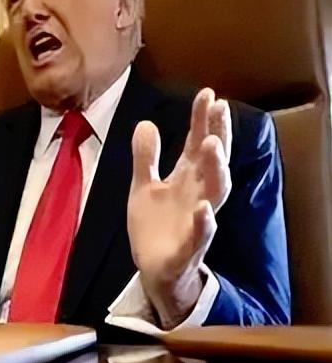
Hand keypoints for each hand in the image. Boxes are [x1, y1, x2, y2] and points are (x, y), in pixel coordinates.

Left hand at [128, 88, 230, 327]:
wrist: (153, 268)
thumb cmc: (155, 225)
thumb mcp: (143, 185)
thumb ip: (145, 156)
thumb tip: (147, 122)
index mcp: (186, 177)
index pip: (197, 143)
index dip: (203, 120)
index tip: (208, 94)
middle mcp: (197, 193)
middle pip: (213, 160)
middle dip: (217, 134)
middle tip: (219, 108)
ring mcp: (196, 219)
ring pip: (215, 192)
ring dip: (215, 169)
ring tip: (211, 144)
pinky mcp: (189, 246)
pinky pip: (201, 234)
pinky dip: (204, 222)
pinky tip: (203, 209)